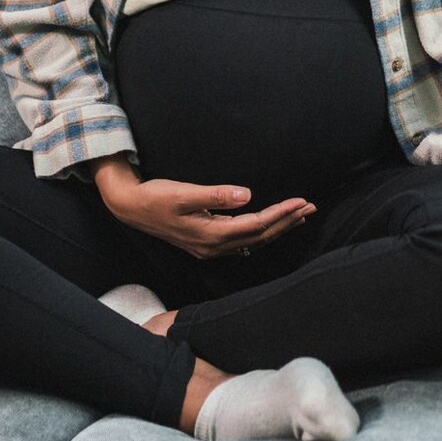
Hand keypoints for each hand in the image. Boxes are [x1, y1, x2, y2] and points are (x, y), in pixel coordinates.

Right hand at [97, 171, 314, 259]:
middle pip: (260, 236)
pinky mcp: (206, 242)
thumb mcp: (183, 193)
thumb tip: (246, 195)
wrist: (131, 208)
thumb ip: (215, 195)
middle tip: (310, 207)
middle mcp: (214, 246)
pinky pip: (243, 240)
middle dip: (287, 222)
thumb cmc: (156, 197)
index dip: (281, 213)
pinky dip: (262, 232)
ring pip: (253, 240)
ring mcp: (210, 247)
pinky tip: (270, 226)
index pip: (256, 225)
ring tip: (299, 215)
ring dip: (277, 227)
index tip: (301, 201)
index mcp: (211, 235)